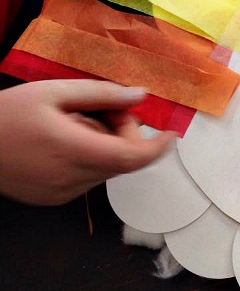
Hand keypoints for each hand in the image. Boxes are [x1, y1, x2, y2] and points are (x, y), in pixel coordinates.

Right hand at [0, 80, 173, 205]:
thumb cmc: (8, 114)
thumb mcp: (54, 91)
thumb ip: (102, 95)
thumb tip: (141, 96)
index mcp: (72, 150)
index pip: (132, 157)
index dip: (157, 147)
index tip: (172, 133)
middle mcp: (72, 179)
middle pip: (123, 160)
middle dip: (126, 132)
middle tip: (107, 107)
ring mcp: (63, 194)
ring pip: (108, 168)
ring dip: (108, 144)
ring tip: (77, 121)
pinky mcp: (55, 199)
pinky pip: (90, 177)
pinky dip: (92, 157)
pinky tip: (67, 139)